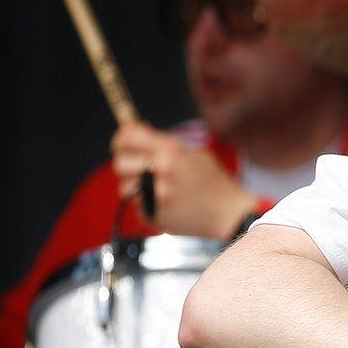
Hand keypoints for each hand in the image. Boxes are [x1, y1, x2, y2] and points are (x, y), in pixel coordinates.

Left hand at [110, 121, 257, 238]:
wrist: (228, 214)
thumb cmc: (213, 182)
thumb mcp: (193, 153)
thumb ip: (162, 143)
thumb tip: (132, 131)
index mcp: (171, 152)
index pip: (128, 137)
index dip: (121, 138)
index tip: (122, 143)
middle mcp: (161, 172)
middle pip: (119, 164)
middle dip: (125, 164)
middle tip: (136, 167)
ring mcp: (157, 196)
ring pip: (125, 188)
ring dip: (135, 187)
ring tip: (156, 188)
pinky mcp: (155, 216)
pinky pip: (136, 206)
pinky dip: (145, 204)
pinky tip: (164, 203)